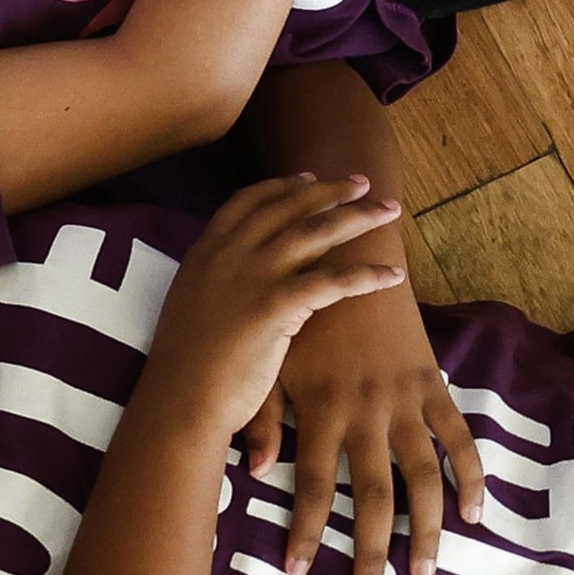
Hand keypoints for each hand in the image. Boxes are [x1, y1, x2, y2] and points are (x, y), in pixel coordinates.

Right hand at [141, 175, 405, 440]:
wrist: (181, 396)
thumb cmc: (188, 362)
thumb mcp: (193, 302)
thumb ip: (219, 279)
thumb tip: (239, 277)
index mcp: (205, 250)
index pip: (248, 201)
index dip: (283, 186)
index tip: (309, 178)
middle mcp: (228, 253)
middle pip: (288, 207)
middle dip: (330, 191)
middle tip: (362, 182)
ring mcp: (251, 276)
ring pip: (314, 233)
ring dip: (357, 217)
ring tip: (388, 211)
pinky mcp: (275, 305)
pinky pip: (332, 281)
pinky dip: (367, 274)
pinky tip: (393, 274)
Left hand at [242, 283, 484, 574]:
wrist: (351, 257)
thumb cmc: (303, 314)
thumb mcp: (273, 363)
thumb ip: (265, 418)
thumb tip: (251, 471)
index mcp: (319, 410)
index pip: (311, 486)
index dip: (307, 532)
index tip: (299, 572)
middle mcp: (363, 414)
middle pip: (371, 497)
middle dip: (370, 550)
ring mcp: (403, 403)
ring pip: (422, 480)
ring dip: (426, 529)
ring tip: (423, 571)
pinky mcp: (433, 386)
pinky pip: (460, 439)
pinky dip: (472, 477)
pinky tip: (475, 514)